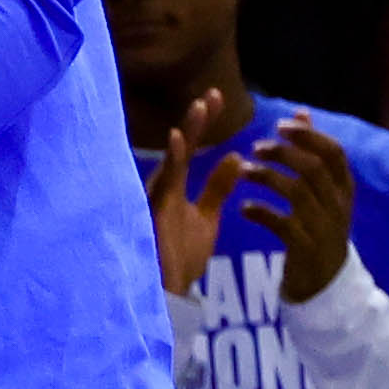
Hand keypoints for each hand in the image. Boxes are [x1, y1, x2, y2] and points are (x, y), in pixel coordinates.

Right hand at [147, 82, 257, 298]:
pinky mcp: (153, 212)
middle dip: (197, 120)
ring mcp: (156, 198)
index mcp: (175, 186)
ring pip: (171, 159)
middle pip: (180, 146)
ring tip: (201, 106)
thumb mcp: (206, 217)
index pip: (191, 147)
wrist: (166, 294)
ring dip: (186, 132)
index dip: (203, 122)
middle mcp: (163, 187)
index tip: (217, 96)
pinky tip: (178, 138)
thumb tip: (234, 157)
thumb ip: (217, 189)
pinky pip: (163, 182)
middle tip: (213, 94)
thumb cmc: (179, 257)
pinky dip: (172, 159)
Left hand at [240, 113, 356, 304]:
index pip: (334, 153)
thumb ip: (312, 151)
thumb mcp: (323, 190)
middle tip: (256, 147)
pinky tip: (244, 208)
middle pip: (313, 169)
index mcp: (344, 188)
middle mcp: (338, 206)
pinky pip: (282, 225)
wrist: (324, 281)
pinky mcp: (305, 250)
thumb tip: (301, 112)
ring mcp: (323, 228)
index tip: (281, 125)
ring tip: (244, 171)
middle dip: (284, 153)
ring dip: (267, 178)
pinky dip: (261, 213)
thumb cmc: (319, 226)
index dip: (308, 136)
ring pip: (297, 194)